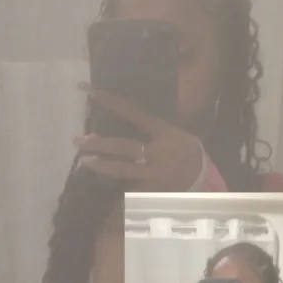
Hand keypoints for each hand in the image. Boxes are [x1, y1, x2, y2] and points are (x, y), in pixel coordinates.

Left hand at [74, 88, 202, 190]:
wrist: (204, 177)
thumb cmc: (186, 150)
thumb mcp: (173, 133)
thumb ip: (151, 127)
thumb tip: (123, 115)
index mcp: (164, 132)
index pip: (134, 113)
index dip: (112, 102)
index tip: (90, 92)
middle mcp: (159, 152)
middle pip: (124, 146)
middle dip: (99, 143)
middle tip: (78, 140)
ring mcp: (156, 173)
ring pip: (124, 169)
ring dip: (102, 165)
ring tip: (84, 161)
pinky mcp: (154, 191)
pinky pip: (131, 188)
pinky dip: (116, 188)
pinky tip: (101, 186)